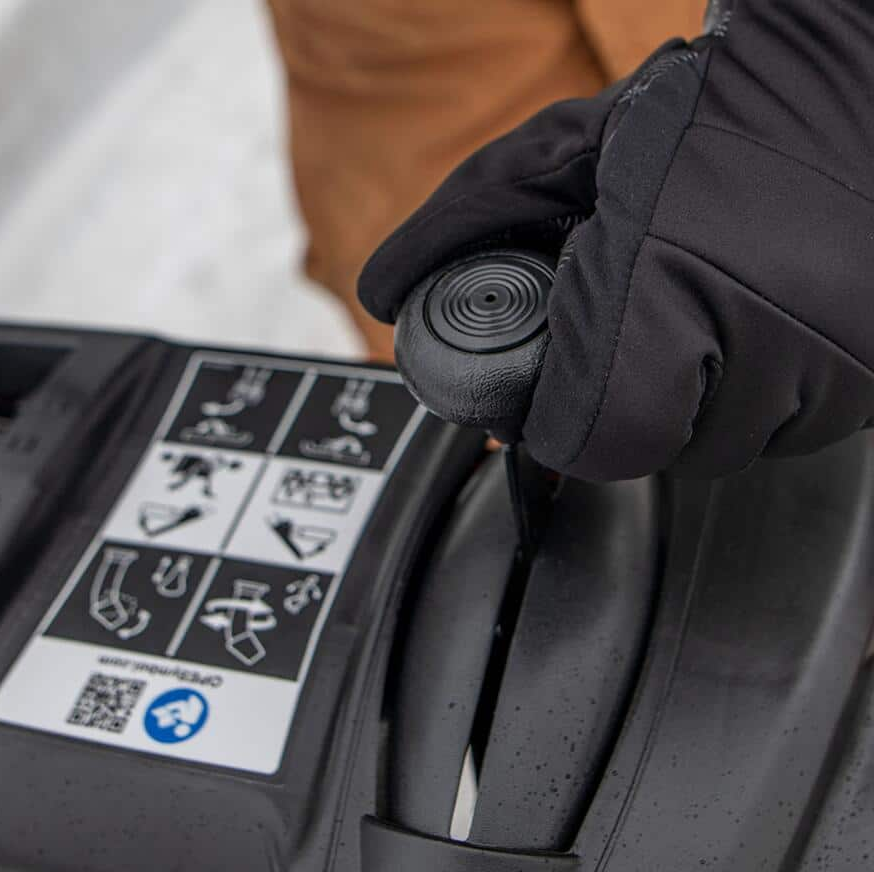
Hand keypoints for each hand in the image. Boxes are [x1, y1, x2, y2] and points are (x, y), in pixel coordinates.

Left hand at [359, 1, 873, 480]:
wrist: (854, 79)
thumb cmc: (707, 108)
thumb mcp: (561, 151)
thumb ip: (464, 224)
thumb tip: (386, 292)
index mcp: (672, 275)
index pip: (597, 439)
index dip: (561, 426)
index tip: (551, 403)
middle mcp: (772, 327)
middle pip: (663, 450)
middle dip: (630, 402)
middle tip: (633, 331)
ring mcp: (844, 357)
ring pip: (735, 445)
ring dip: (703, 400)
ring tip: (701, 311)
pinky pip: (804, 427)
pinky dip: (769, 391)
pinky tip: (757, 321)